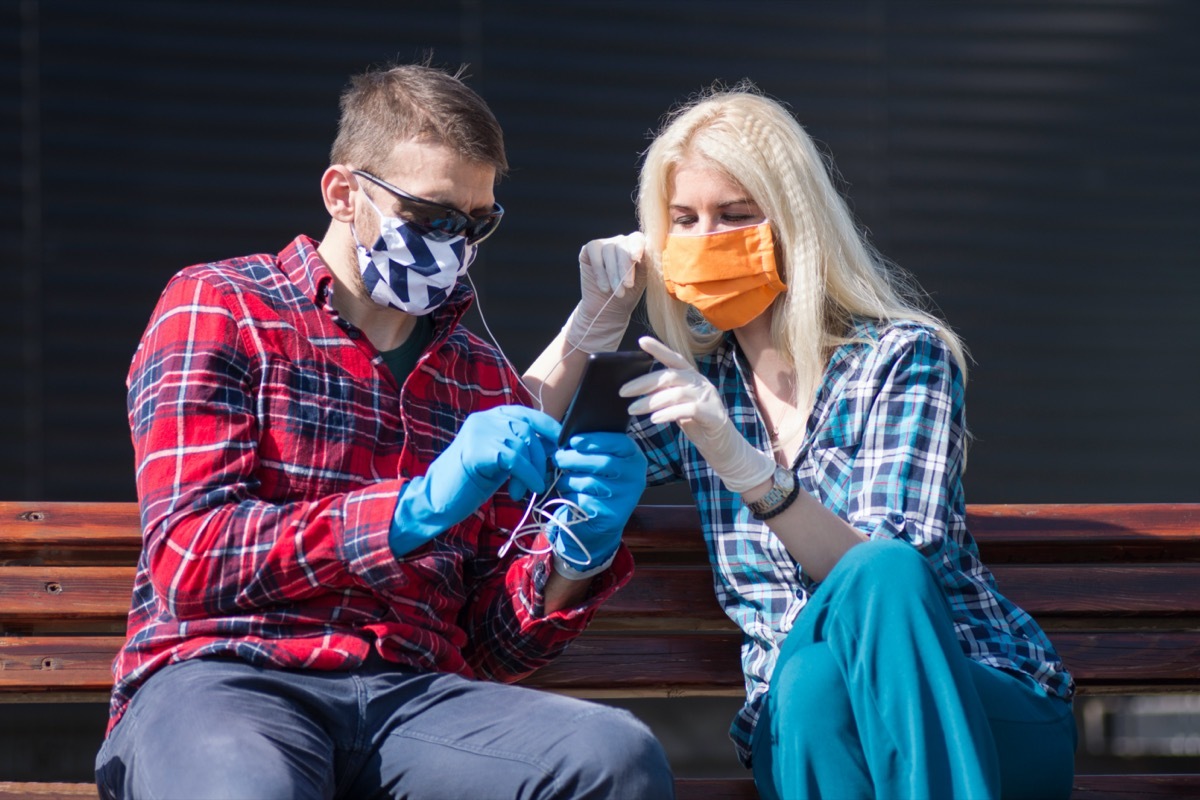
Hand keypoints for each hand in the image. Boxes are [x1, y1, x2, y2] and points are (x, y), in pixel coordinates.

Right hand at [391, 405, 560, 556]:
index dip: (549, 428)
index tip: (562, 446)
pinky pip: (513, 458)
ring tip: (523, 491)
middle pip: (528, 430)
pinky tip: (524, 490)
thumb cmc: (468, 483)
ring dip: (531, 471)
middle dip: (540, 458)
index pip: (527, 414)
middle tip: (537, 482)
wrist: (436, 500)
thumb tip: (552, 450)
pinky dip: (526, 475)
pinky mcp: (476, 449)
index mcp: (490, 418)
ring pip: (522, 444)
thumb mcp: (500, 460)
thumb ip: (519, 449)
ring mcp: (479, 431)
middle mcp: (485, 419)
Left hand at [548, 431, 646, 575]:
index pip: (620, 442)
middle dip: (574, 458)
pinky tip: (569, 495)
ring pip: (589, 482)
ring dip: (568, 479)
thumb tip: (564, 434)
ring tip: (562, 480)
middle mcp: (635, 478)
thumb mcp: (601, 461)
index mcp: (635, 458)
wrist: (598, 523)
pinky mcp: (611, 516)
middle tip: (557, 458)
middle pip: (602, 462)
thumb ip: (592, 447)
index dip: (595, 440)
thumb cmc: (597, 483)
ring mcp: (625, 498)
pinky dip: (570, 496)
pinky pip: (583, 500)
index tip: (574, 441)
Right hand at [563, 232, 646, 352]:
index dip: (637, 247)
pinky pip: (594, 252)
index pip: (638, 239)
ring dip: (613, 273)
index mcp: (637, 247)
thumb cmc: (629, 294)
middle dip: (625, 267)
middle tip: (628, 286)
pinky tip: (604, 287)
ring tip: (618, 293)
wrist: (608, 309)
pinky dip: (599, 271)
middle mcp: (622, 242)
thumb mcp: (641, 281)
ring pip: (608, 250)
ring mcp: (605, 244)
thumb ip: (647, 265)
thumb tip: (652, 253)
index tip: (636, 259)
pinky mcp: (590, 249)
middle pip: (623, 245)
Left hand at [620, 336, 774, 492]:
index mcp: (693, 377)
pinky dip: (668, 413)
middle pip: (670, 375)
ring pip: (676, 393)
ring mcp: (708, 398)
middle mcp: (701, 383)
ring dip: (651, 401)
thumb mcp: (679, 405)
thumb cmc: (698, 424)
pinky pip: (688, 410)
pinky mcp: (713, 415)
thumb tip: (640, 388)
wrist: (724, 447)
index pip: (675, 358)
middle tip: (623, 392)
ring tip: (633, 409)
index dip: (659, 348)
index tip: (641, 340)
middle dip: (643, 383)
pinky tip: (655, 419)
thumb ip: (666, 393)